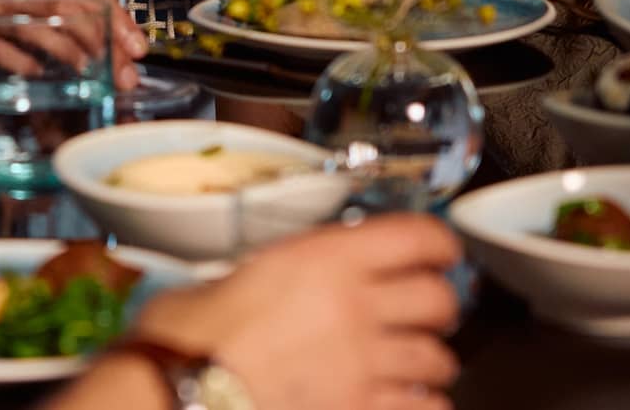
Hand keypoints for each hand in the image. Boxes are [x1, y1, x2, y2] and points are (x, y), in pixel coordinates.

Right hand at [0, 0, 148, 93]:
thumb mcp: (15, 26)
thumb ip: (55, 32)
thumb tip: (110, 61)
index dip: (116, 15)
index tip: (139, 47)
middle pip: (67, 4)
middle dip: (103, 38)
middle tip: (125, 73)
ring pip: (37, 22)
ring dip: (70, 50)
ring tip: (93, 73)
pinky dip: (21, 62)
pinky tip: (40, 78)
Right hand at [127, 214, 460, 409]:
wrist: (186, 392)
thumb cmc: (195, 336)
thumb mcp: (240, 271)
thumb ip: (282, 267)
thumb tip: (285, 273)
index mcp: (328, 258)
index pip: (415, 237)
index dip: (439, 241)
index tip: (443, 248)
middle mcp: (357, 306)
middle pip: (438, 298)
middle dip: (440, 303)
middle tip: (431, 306)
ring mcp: (363, 364)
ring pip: (437, 357)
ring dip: (432, 358)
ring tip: (421, 359)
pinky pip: (422, 408)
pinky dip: (424, 404)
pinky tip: (411, 400)